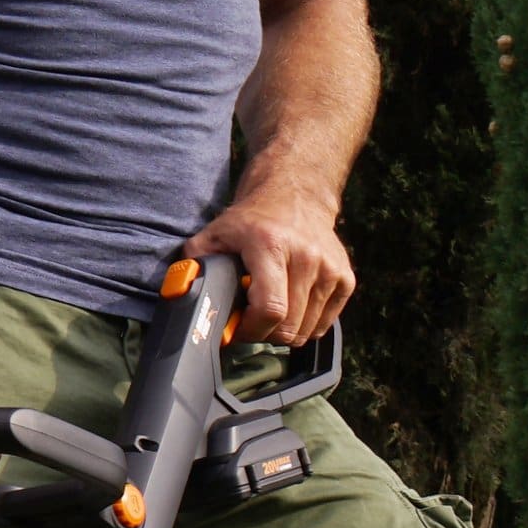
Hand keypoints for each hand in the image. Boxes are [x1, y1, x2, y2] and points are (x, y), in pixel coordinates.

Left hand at [184, 177, 355, 347]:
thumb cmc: (251, 220)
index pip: (270, 309)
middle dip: (264, 333)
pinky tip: (291, 305)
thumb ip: (195, 264)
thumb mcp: (215, 234)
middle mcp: (306, 256)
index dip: (250, 330)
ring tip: (269, 310)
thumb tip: (182, 295)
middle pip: (288, 327)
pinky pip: (323, 325)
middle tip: (250, 321)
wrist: (295, 194)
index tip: (237, 327)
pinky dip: (306, 325)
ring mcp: (330, 268)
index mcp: (271, 245)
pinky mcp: (346, 278)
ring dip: (284, 331)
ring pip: (306, 331)